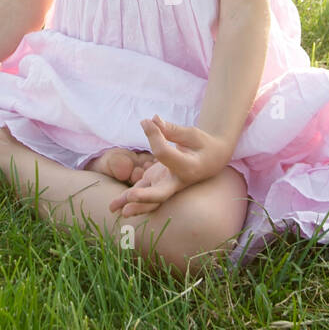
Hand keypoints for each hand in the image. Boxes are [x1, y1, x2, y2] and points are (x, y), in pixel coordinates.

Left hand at [108, 114, 231, 216]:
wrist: (213, 160)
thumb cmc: (203, 145)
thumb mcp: (191, 134)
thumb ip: (171, 130)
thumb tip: (152, 120)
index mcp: (188, 167)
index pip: (164, 154)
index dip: (154, 136)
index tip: (147, 122)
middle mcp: (177, 182)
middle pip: (160, 193)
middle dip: (145, 196)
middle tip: (131, 196)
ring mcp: (166, 186)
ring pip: (149, 200)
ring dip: (133, 205)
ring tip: (115, 209)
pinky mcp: (157, 184)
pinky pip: (144, 194)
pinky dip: (130, 201)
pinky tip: (115, 207)